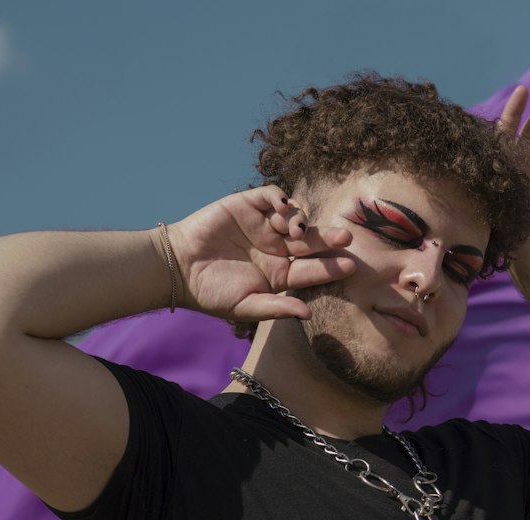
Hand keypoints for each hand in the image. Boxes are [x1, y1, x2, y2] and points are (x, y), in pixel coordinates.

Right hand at [161, 187, 355, 323]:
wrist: (180, 270)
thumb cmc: (212, 294)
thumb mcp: (246, 307)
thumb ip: (277, 308)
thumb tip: (307, 314)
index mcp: (280, 275)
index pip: (312, 269)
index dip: (330, 266)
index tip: (349, 265)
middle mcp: (276, 249)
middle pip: (309, 241)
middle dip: (328, 239)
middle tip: (345, 238)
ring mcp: (263, 225)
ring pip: (293, 216)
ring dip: (301, 221)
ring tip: (297, 231)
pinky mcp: (247, 205)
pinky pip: (271, 195)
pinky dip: (281, 197)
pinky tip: (285, 206)